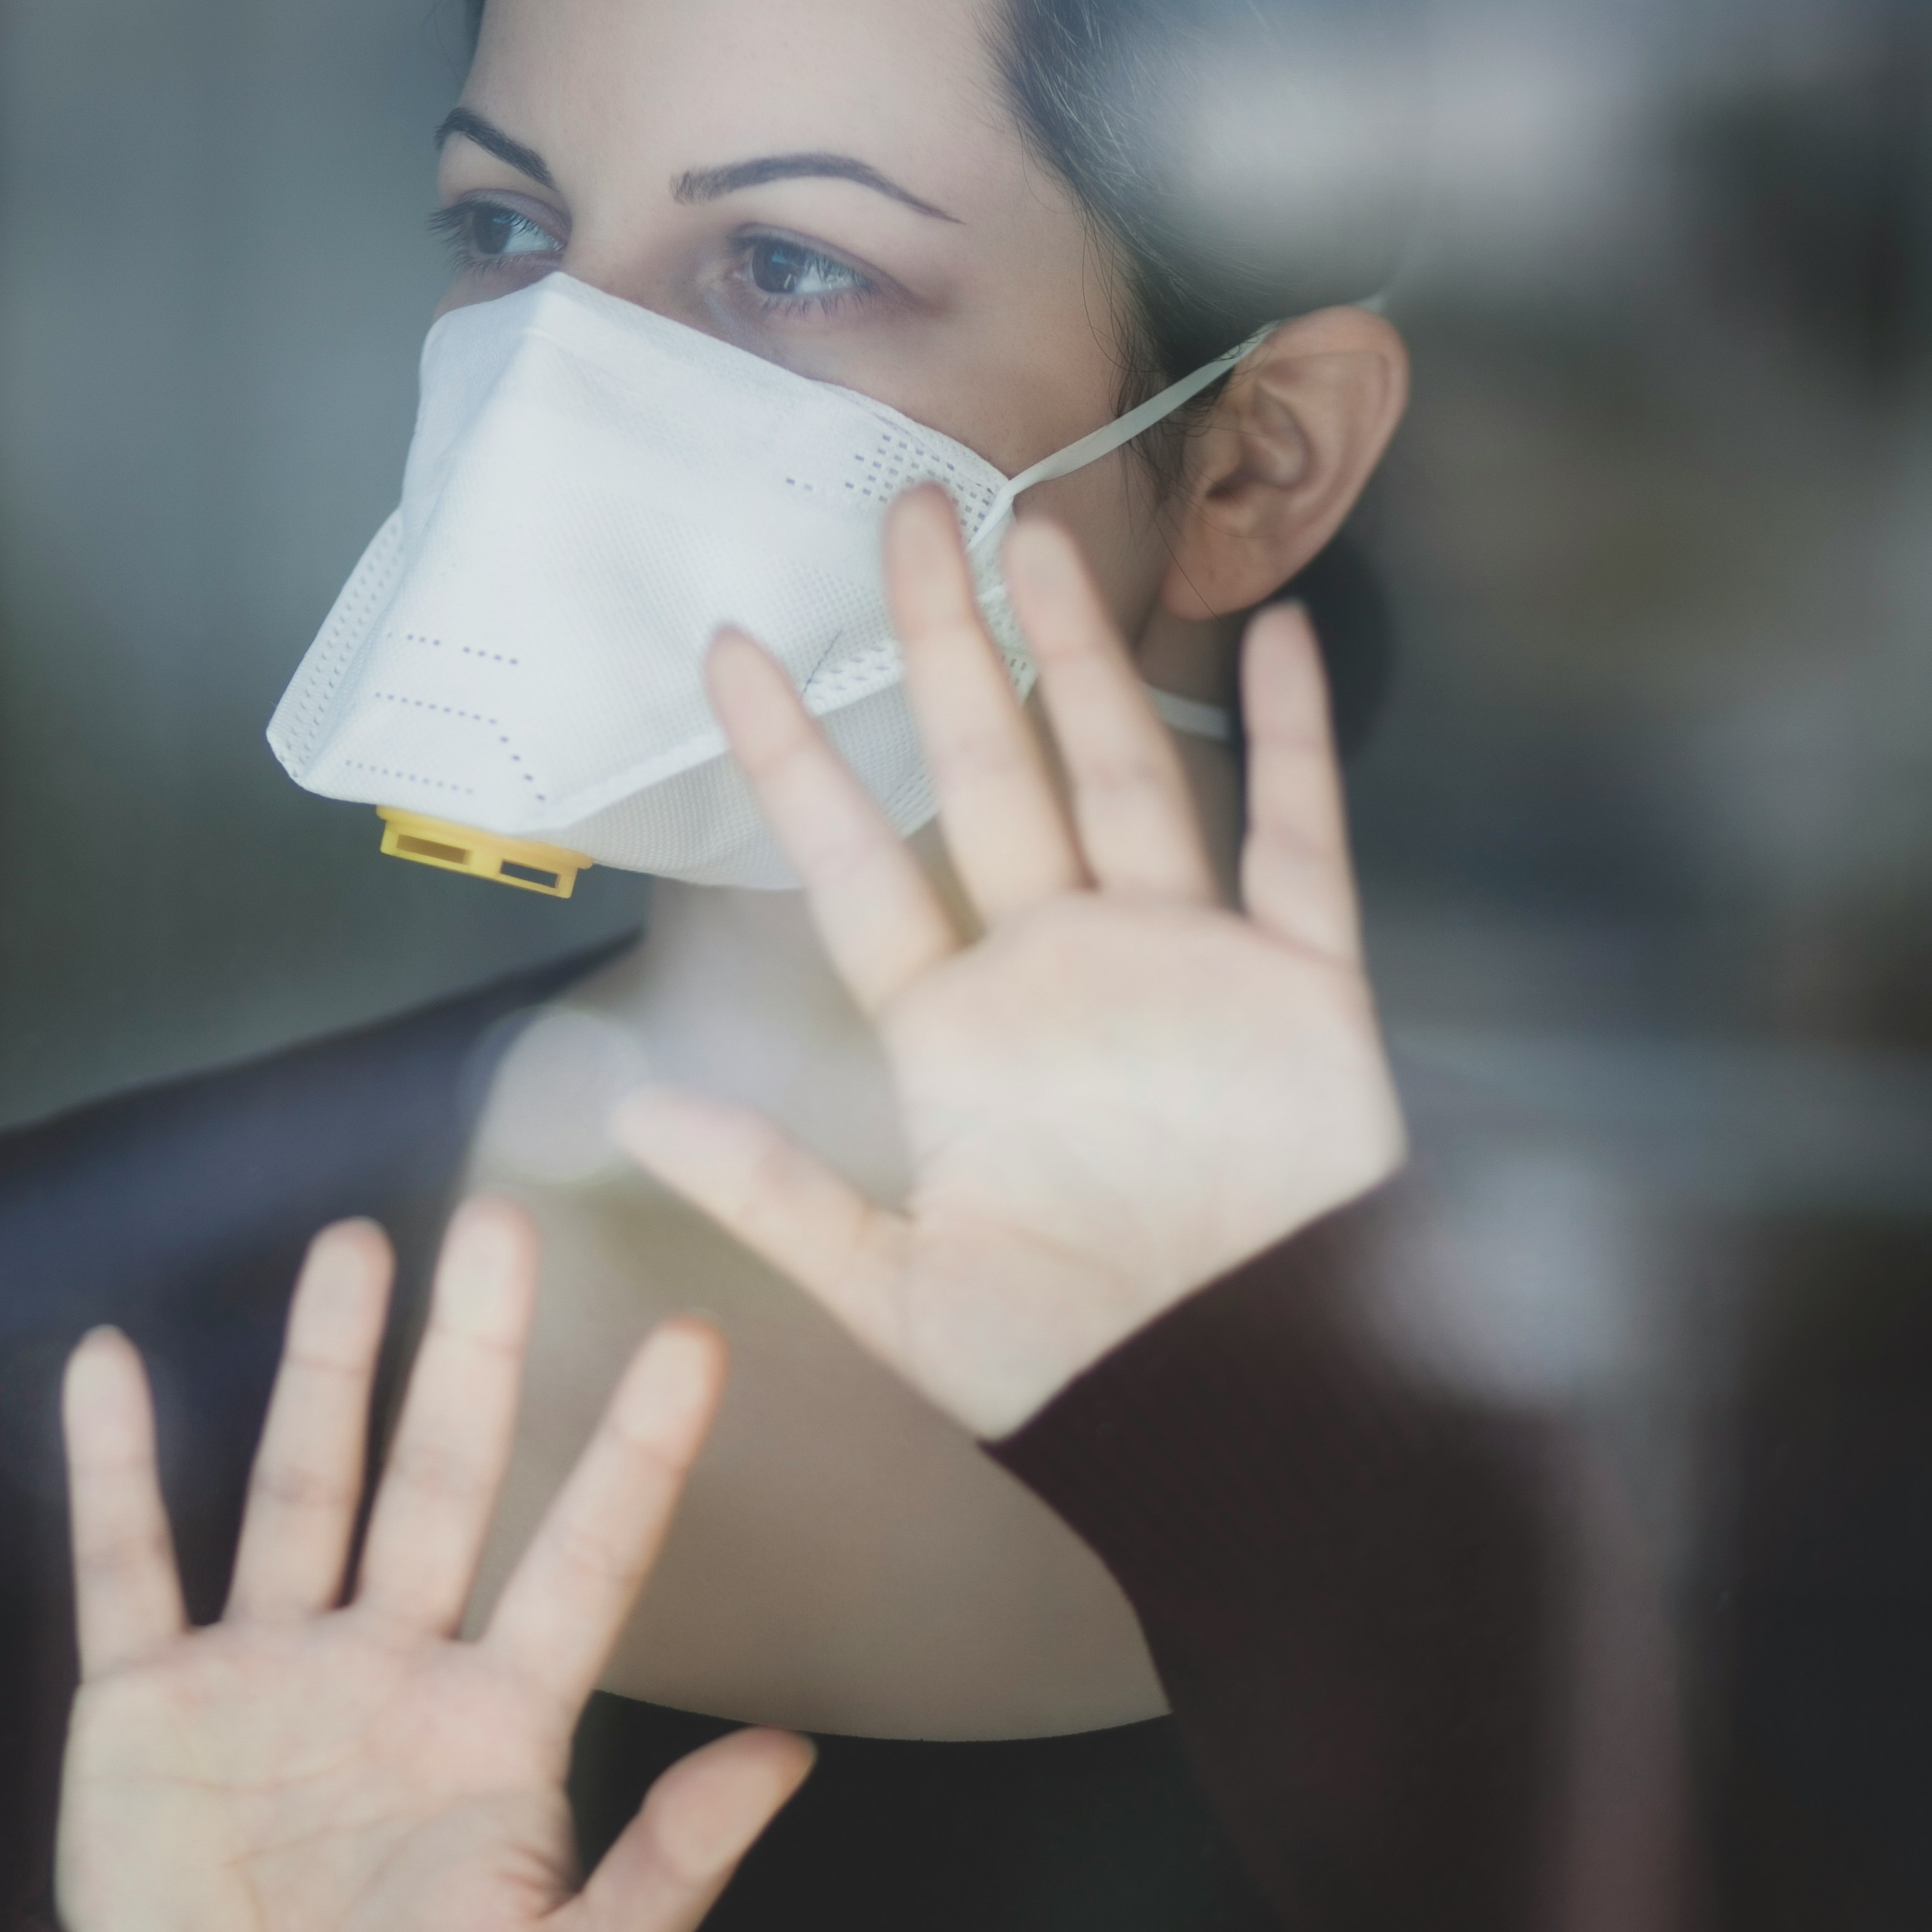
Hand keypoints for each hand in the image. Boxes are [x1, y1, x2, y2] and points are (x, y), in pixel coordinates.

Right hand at [55, 1201, 812, 1931]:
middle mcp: (387, 1671)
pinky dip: (111, 1468)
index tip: (696, 1342)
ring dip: (325, 1368)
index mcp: (495, 1731)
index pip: (584, 1560)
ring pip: (300, 1486)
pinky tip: (106, 1362)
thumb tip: (791, 1753)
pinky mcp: (145, 1710)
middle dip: (474, 1354)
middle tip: (505, 1220)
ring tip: (356, 1244)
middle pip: (442, 1478)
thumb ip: (669, 1874)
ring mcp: (265, 1676)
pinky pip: (125, 1566)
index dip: (636, 1453)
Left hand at [614, 491, 1406, 1439]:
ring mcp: (1183, 964)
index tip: (731, 651)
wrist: (1243, 1422)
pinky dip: (1295, 742)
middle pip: (988, 775)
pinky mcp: (1300, 985)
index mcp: (956, 1036)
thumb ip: (775, 1192)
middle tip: (903, 509)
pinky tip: (1270, 636)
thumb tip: (630, 1107)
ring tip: (1035, 538)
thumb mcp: (896, 1293)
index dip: (796, 762)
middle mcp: (1059, 971)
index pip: (855, 867)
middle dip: (943, 647)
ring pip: (1122, 775)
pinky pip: (1297, 842)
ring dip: (1083, 658)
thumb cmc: (1075, 1370)